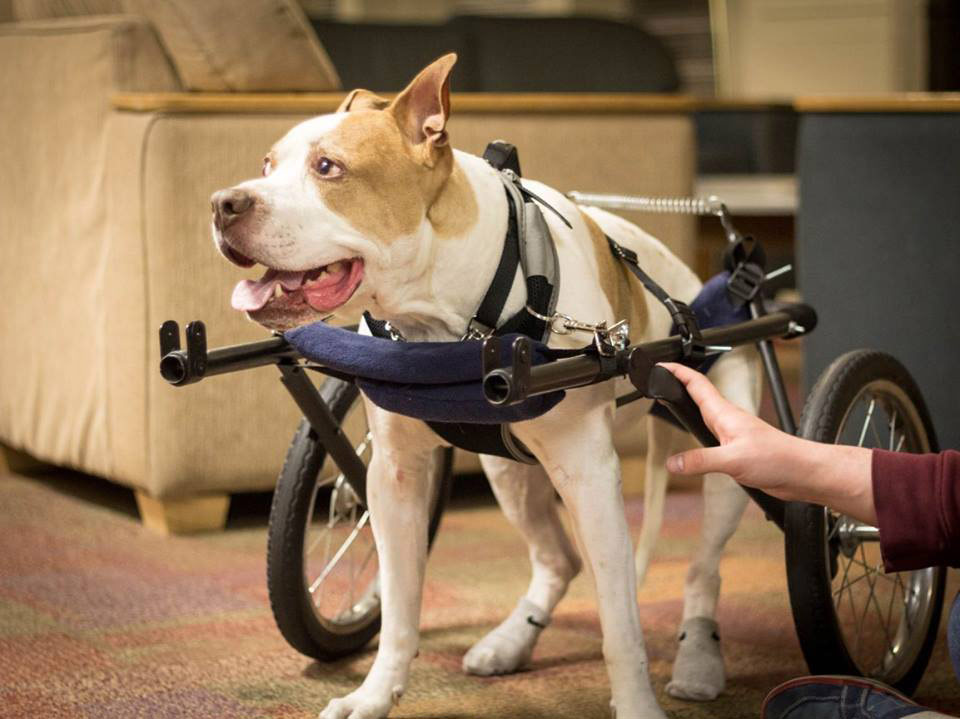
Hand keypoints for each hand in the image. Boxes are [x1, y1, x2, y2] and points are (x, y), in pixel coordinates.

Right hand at [659, 362, 799, 496]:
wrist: (802, 472)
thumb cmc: (778, 458)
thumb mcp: (733, 460)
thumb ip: (700, 460)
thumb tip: (673, 462)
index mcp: (724, 414)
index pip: (696, 384)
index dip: (678, 371)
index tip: (661, 365)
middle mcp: (727, 420)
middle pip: (699, 395)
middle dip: (679, 384)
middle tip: (661, 380)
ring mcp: (733, 434)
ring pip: (706, 415)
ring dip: (690, 406)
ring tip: (674, 404)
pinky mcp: (737, 450)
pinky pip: (712, 437)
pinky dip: (699, 434)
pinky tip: (696, 443)